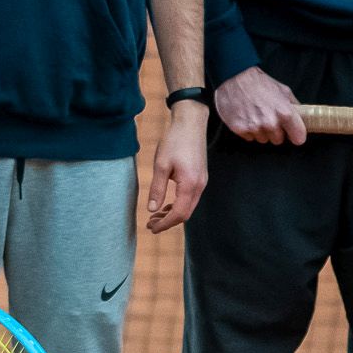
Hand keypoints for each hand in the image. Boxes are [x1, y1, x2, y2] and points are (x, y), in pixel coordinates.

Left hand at [147, 103, 208, 232]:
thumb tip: (152, 210)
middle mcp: (199, 185)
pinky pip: (191, 198)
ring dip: (173, 214)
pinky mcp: (200, 177)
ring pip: (189, 206)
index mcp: (189, 184)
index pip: (179, 213)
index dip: (165, 224)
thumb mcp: (161, 165)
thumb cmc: (174, 141)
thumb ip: (157, 189)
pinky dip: (178, 205)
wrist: (191, 123)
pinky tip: (166, 204)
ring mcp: (202, 181)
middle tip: (150, 225)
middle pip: (186, 213)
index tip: (151, 228)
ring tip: (155, 216)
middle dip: (169, 222)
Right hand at [215, 66, 305, 144]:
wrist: (235, 77)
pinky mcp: (240, 129)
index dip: (296, 136)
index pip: (298, 138)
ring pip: (264, 139)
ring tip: (257, 116)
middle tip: (270, 119)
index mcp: (285, 113)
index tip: (294, 134)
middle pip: (278, 140)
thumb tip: (302, 117)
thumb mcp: (283, 90)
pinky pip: (250, 137)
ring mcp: (255, 127)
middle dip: (276, 132)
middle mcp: (270, 123)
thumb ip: (294, 106)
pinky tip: (247, 117)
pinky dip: (249, 130)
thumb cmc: (260, 83)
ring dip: (262, 131)